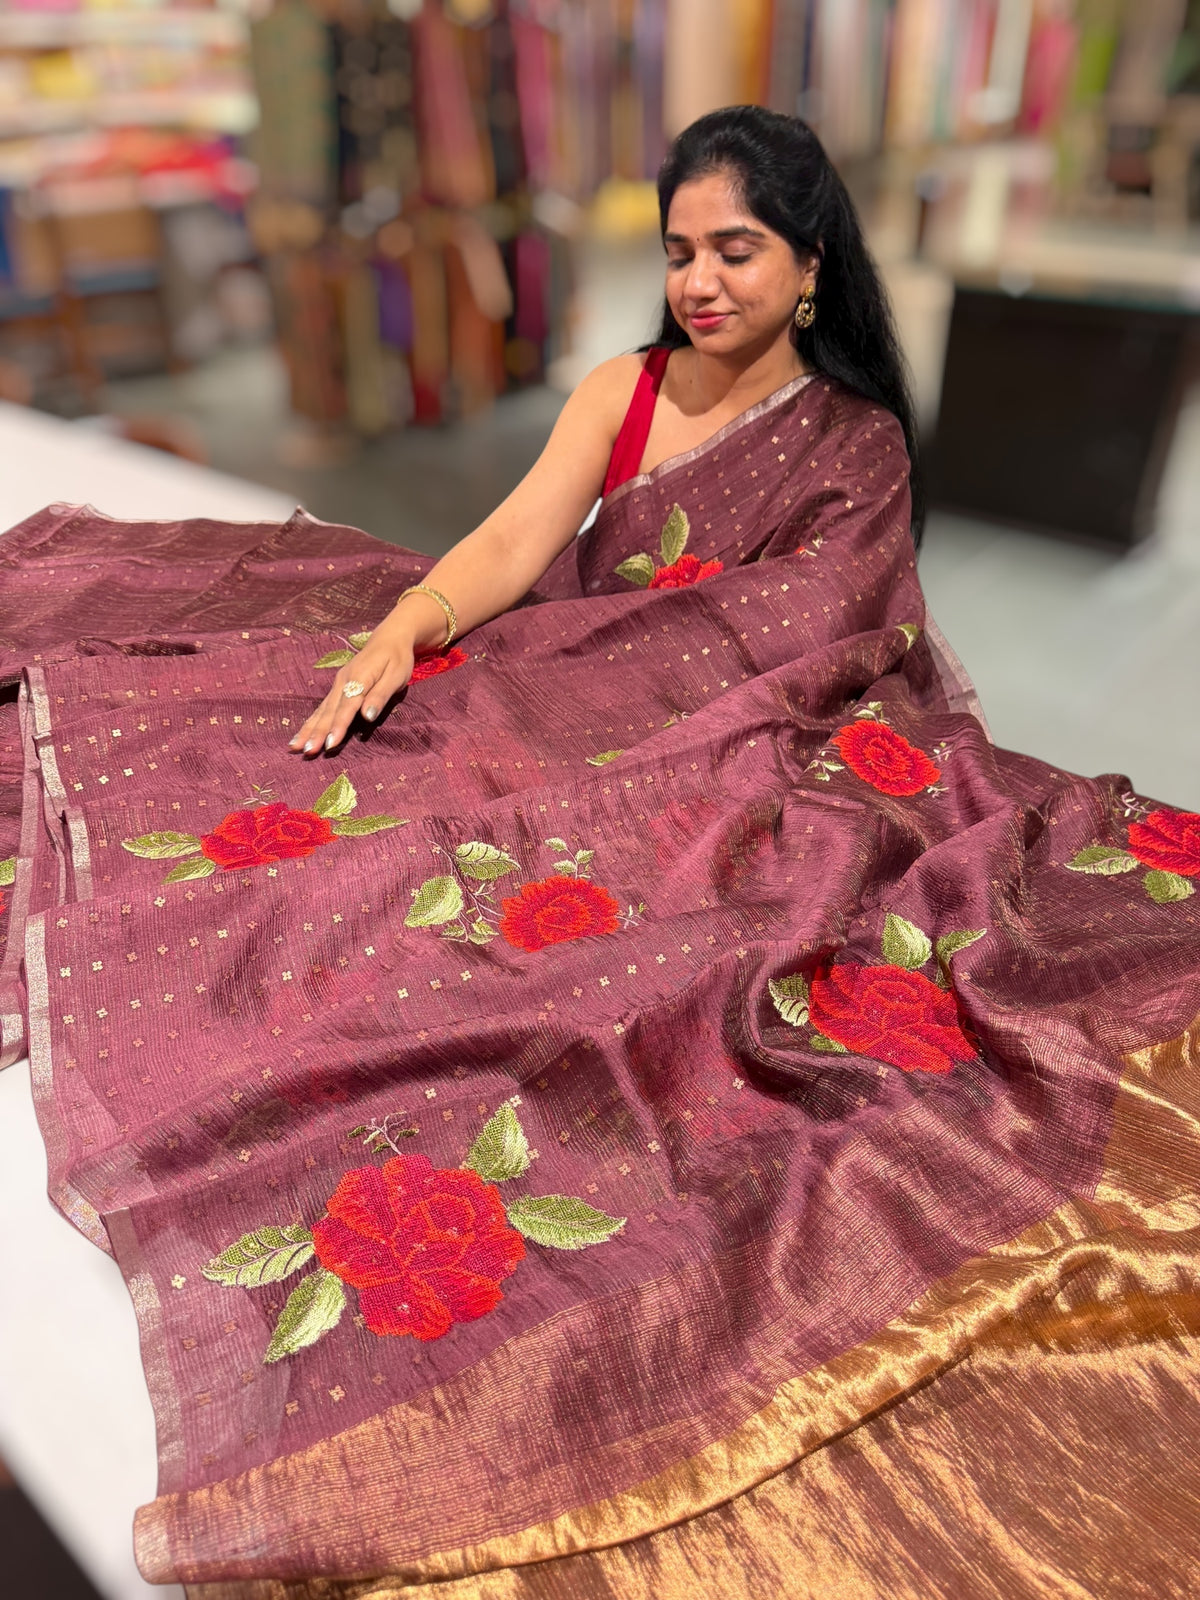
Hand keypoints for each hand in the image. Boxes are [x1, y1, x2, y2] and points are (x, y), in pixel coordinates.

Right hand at [287, 624, 415, 755]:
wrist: (389, 639)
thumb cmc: (397, 659)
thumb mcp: (396, 676)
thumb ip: (380, 696)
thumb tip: (367, 716)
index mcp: (359, 678)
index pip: (347, 706)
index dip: (338, 726)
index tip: (329, 744)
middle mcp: (343, 681)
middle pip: (329, 711)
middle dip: (317, 732)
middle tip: (307, 751)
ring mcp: (338, 684)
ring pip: (321, 710)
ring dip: (308, 729)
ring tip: (295, 747)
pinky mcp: (337, 688)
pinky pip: (322, 708)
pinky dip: (311, 722)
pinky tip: (301, 734)